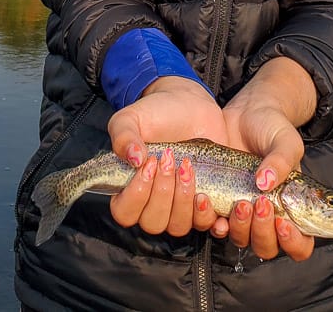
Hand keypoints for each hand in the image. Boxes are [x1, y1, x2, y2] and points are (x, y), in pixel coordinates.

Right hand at [106, 76, 226, 236]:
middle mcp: (153, 204)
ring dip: (184, 200)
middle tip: (171, 160)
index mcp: (129, 189)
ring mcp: (180, 207)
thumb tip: (133, 159)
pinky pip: (207, 224)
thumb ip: (123, 136)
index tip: (150, 164)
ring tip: (188, 167)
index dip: (136, 194)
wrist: (190, 106)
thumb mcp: (131, 118)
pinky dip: (209, 215)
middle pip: (153, 223)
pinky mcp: (205, 204)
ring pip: (178, 226)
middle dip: (163, 192)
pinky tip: (207, 196)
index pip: (125, 213)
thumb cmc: (156, 114)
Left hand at [219, 57, 317, 260]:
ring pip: (241, 240)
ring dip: (239, 227)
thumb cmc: (273, 128)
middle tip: (259, 204)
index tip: (283, 222)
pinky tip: (210, 203)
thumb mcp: (286, 141)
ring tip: (239, 201)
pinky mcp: (219, 203)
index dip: (293, 243)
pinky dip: (211, 219)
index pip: (301, 245)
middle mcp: (269, 216)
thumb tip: (265, 183)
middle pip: (267, 248)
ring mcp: (243, 212)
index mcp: (293, 209)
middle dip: (262, 232)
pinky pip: (214, 224)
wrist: (246, 113)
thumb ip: (281, 161)